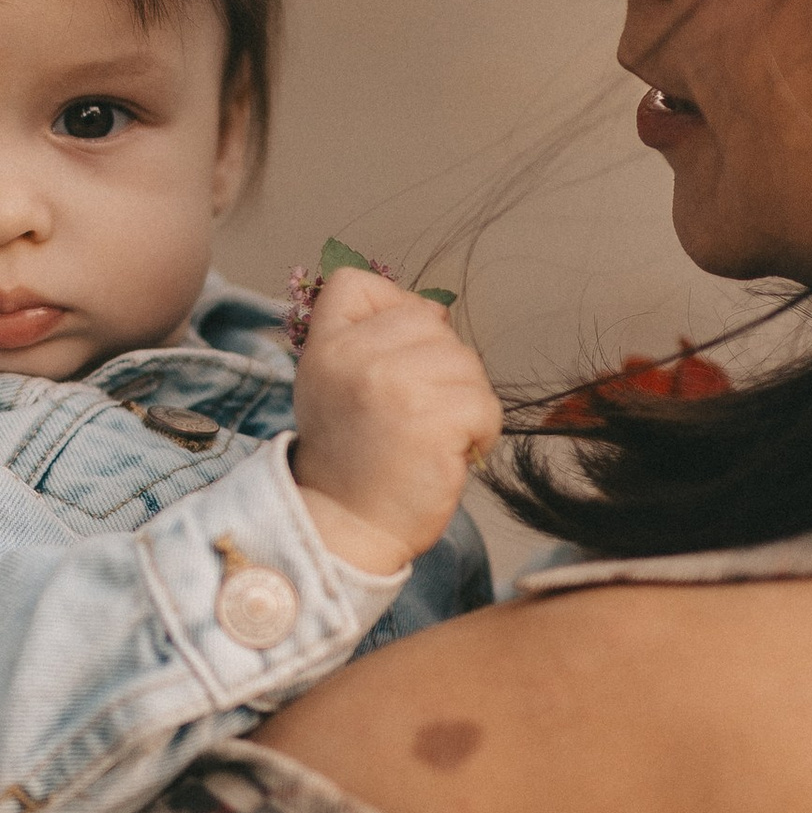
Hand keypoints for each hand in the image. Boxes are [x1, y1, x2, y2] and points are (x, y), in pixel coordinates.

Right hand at [291, 264, 499, 574]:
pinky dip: (480, 432)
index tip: (393, 355)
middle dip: (440, 365)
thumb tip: (435, 310)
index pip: (354, 284)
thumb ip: (368, 342)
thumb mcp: (333, 386)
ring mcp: (395, 385)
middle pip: (429, 321)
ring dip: (464, 402)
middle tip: (417, 412)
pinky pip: (486, 404)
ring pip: (465, 362)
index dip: (387, 307)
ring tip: (433, 436)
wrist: (347, 528)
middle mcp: (356, 358)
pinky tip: (451, 453)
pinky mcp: (433, 419)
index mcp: (326, 347)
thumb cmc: (352, 462)